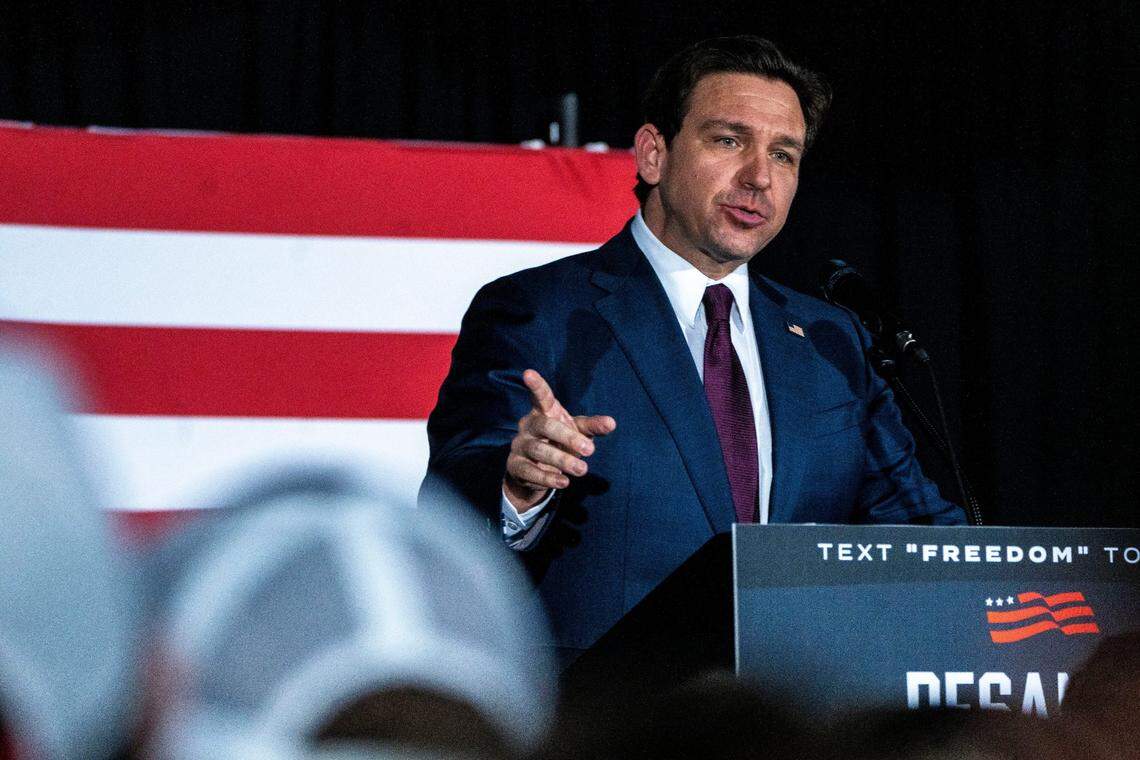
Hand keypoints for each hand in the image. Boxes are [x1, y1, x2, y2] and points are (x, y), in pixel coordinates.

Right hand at [504, 369, 615, 510]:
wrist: (534, 471)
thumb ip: (593, 426)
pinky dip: (548, 478)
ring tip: (583, 469)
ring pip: (538, 450)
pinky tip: (563, 482)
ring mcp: (520, 445)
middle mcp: (528, 425)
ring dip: (562, 460)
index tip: (528, 373)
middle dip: (568, 437)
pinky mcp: (516, 466)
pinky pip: (530, 471)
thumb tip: (612, 423)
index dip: (536, 385)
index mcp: (543, 412)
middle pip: (545, 425)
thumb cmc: (558, 442)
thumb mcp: (577, 431)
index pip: (540, 396)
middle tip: (591, 450)